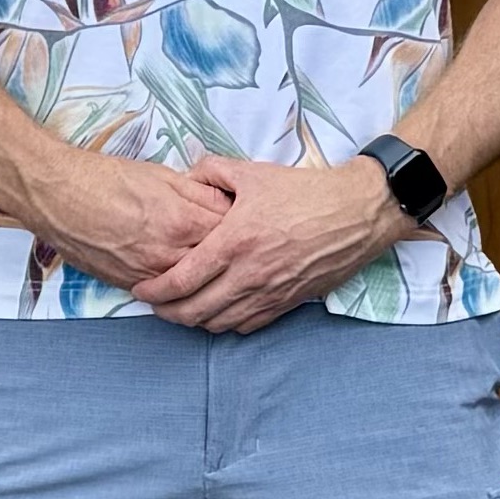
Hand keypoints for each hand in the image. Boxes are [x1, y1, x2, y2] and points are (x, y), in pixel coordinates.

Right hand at [23, 146, 236, 302]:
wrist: (59, 196)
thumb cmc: (107, 179)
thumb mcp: (161, 176)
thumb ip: (198, 193)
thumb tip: (225, 201)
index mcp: (183, 221)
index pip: (229, 233)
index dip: (240, 228)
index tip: (246, 225)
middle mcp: (170, 253)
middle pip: (215, 264)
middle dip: (228, 258)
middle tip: (238, 252)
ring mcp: (150, 273)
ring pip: (191, 286)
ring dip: (204, 279)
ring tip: (215, 270)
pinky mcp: (130, 284)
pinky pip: (164, 294)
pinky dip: (177, 288)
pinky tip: (184, 281)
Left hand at [140, 158, 403, 335]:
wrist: (357, 212)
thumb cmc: (306, 192)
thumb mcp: (252, 172)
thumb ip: (211, 172)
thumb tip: (187, 176)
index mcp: (233, 242)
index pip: (181, 280)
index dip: (154, 292)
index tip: (141, 290)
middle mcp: (249, 275)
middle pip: (194, 311)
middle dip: (167, 313)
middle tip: (155, 305)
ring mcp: (270, 293)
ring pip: (219, 324)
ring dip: (194, 321)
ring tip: (182, 310)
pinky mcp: (288, 303)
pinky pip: (248, 326)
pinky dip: (226, 324)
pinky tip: (218, 313)